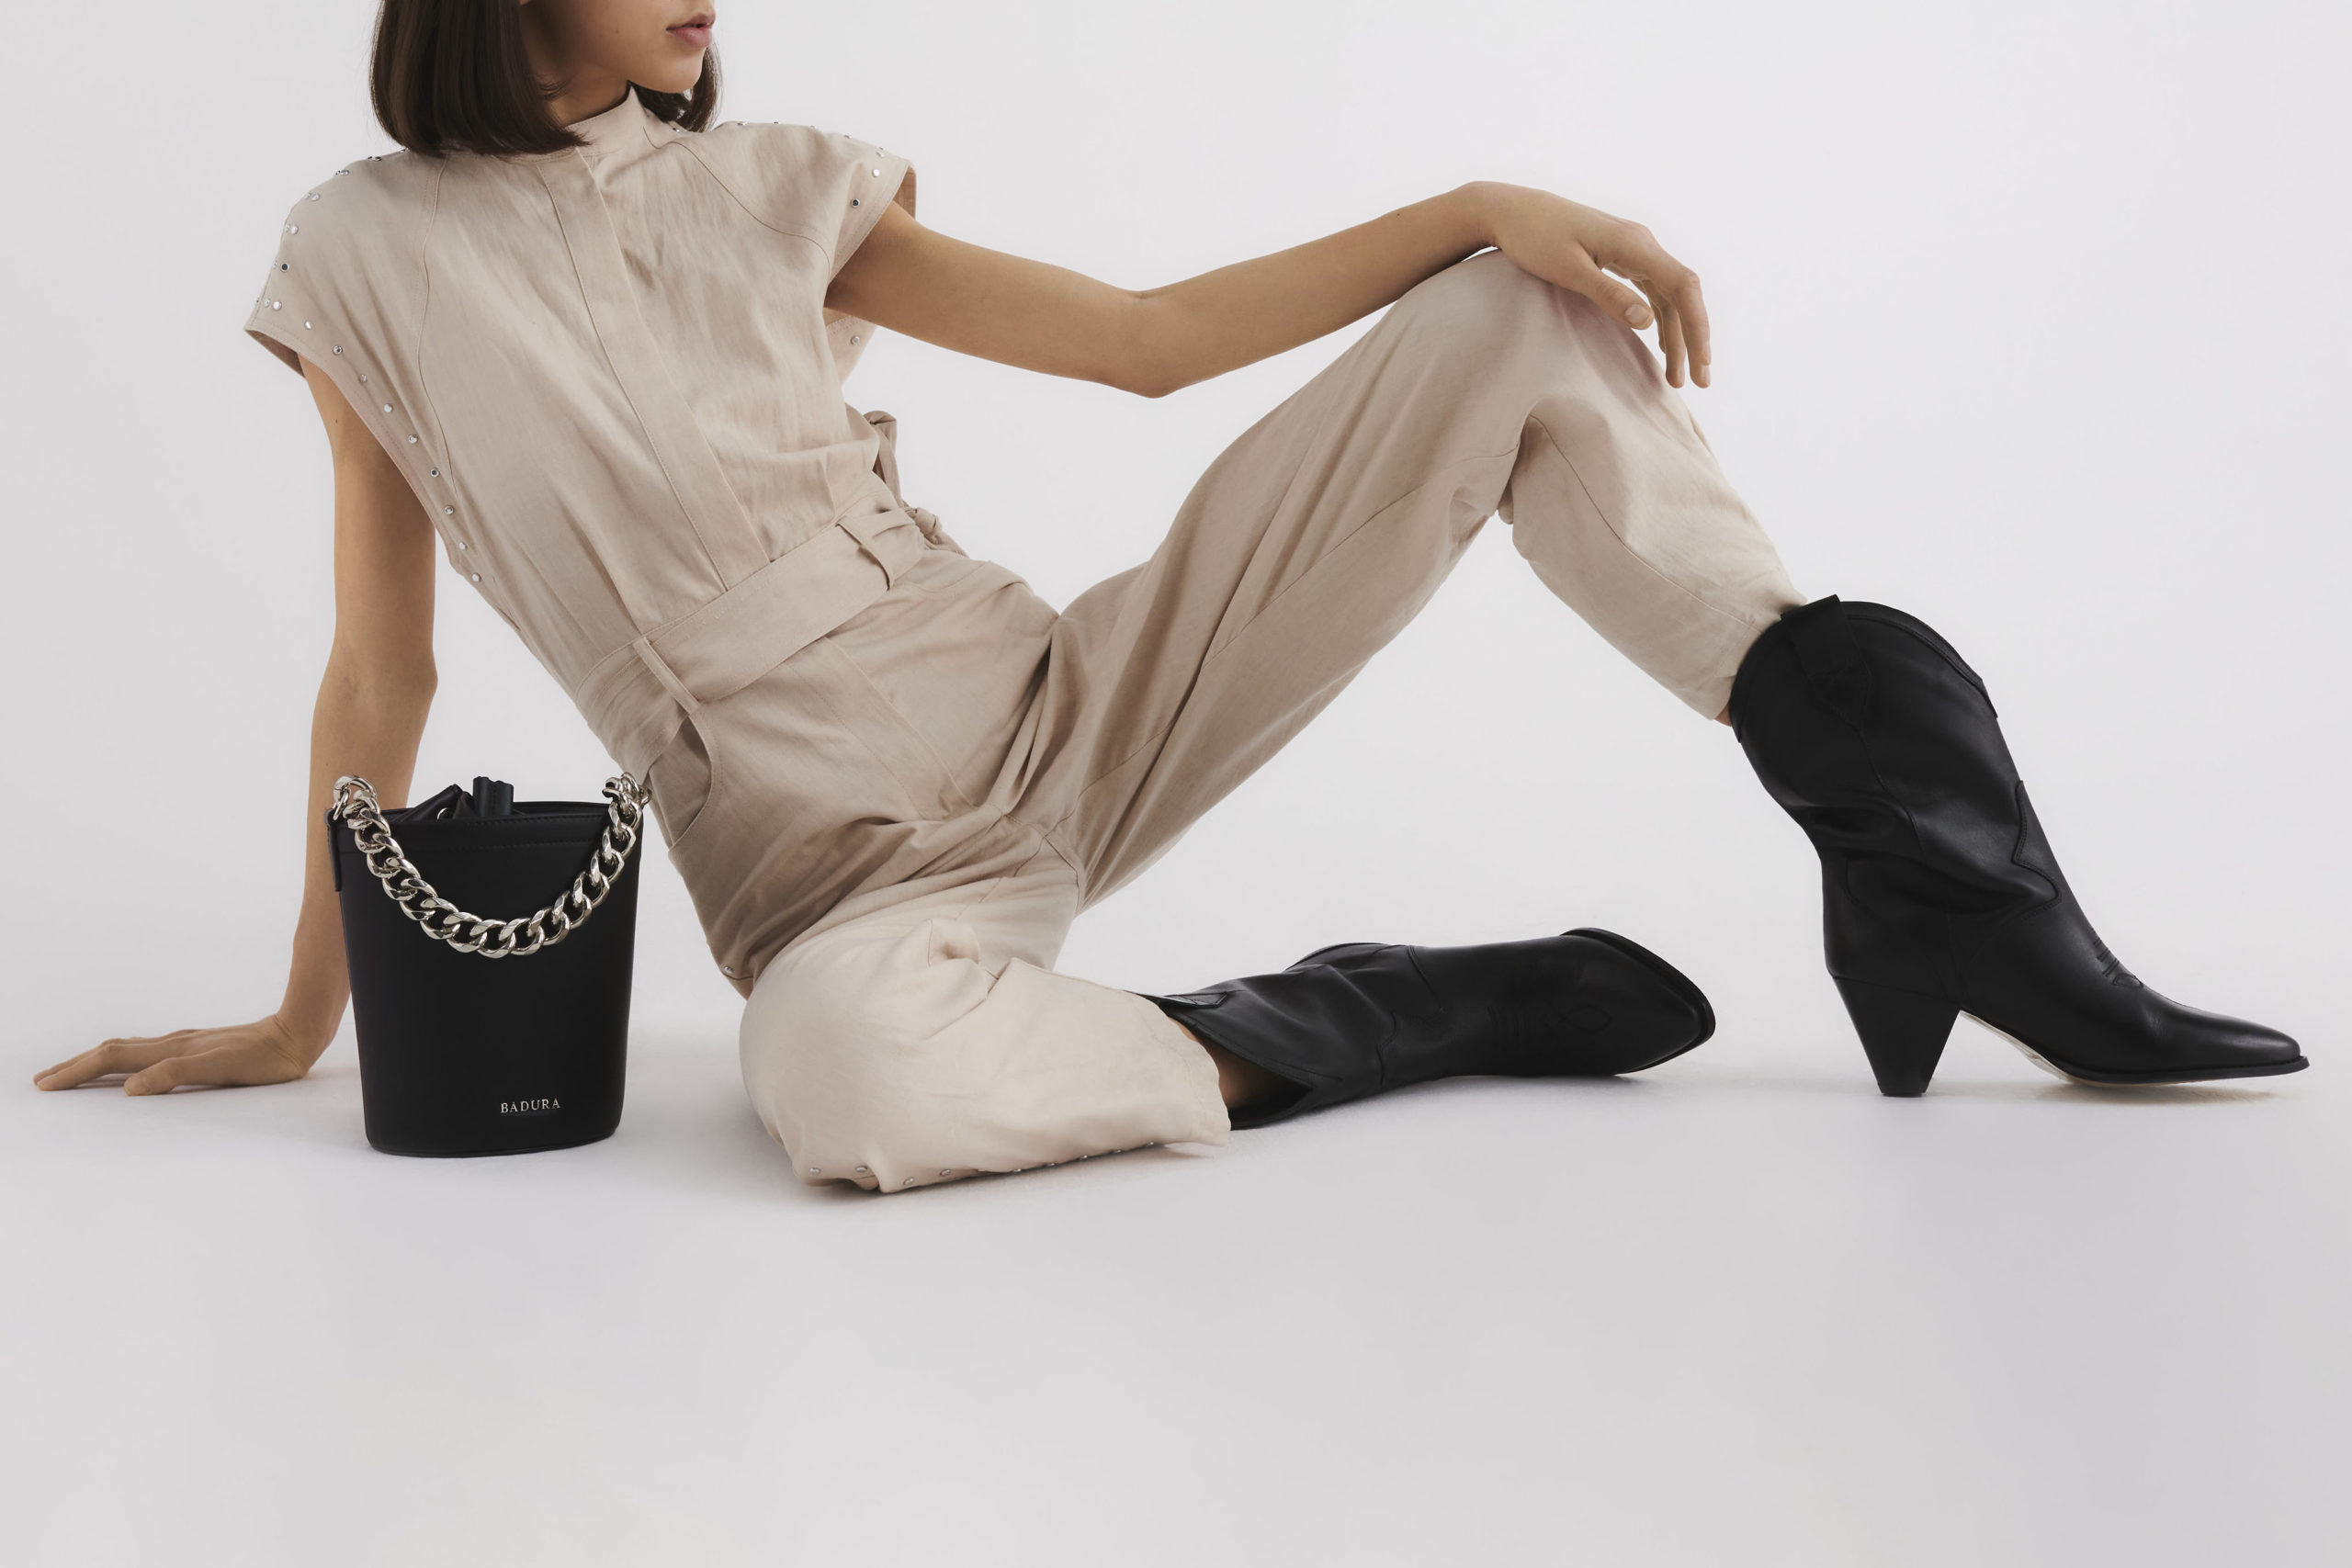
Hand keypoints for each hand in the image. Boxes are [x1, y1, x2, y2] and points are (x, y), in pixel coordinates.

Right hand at [34, 1015, 315, 1095]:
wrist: (295, 1036)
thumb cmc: (262, 1058)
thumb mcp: (220, 1069)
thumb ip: (175, 1075)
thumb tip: (129, 1088)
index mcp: (170, 1050)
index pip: (111, 1059)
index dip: (77, 1072)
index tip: (47, 1084)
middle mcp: (172, 1044)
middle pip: (111, 1052)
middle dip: (75, 1067)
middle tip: (43, 1080)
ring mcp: (184, 1044)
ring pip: (128, 1050)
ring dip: (95, 1062)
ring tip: (72, 1071)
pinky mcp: (197, 1048)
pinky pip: (147, 1053)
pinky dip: (123, 1060)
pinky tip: (128, 1066)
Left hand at [1472, 182, 1712, 387]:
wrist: (1510, 210)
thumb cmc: (1533, 238)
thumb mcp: (1568, 270)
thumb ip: (1608, 294)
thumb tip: (1647, 322)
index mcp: (1633, 244)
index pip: (1682, 287)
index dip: (1696, 327)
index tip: (1699, 365)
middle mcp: (1641, 242)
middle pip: (1683, 293)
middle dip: (1694, 338)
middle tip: (1698, 382)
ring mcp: (1632, 247)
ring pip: (1669, 295)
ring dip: (1677, 334)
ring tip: (1677, 377)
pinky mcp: (1620, 254)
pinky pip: (1652, 289)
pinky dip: (1660, 319)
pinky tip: (1661, 346)